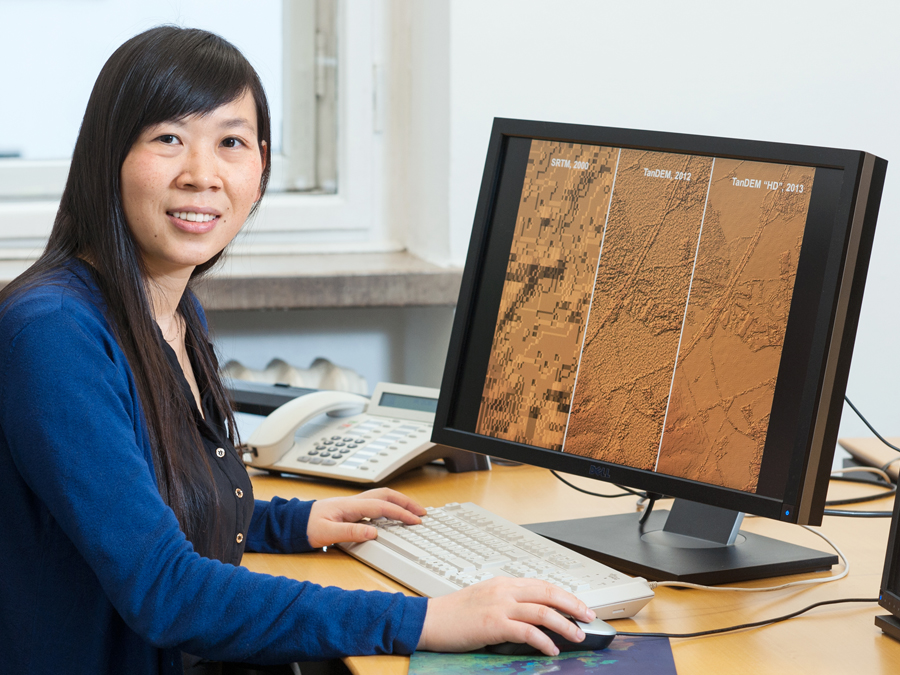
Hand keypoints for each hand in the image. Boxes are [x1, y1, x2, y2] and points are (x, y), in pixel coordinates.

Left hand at [306, 488, 425, 547]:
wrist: (292, 522)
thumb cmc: (306, 527)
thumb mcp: (327, 533)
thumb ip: (351, 532)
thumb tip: (373, 532)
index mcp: (351, 506)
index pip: (383, 507)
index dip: (401, 513)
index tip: (416, 521)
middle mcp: (354, 502)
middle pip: (386, 495)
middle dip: (406, 502)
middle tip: (422, 512)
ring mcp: (353, 504)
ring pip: (382, 497)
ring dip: (399, 501)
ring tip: (412, 511)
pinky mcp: (350, 509)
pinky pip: (376, 503)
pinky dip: (389, 505)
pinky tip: (392, 514)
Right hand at [417, 577, 596, 655]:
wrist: (428, 620)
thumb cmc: (453, 614)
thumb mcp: (484, 600)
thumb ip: (507, 602)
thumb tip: (531, 615)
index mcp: (503, 583)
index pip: (542, 584)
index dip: (564, 594)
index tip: (578, 604)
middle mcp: (504, 590)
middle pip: (549, 593)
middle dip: (573, 605)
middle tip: (588, 616)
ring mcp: (499, 606)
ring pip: (543, 611)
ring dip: (565, 625)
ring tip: (577, 636)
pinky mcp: (494, 624)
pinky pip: (528, 631)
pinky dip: (544, 641)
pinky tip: (551, 650)